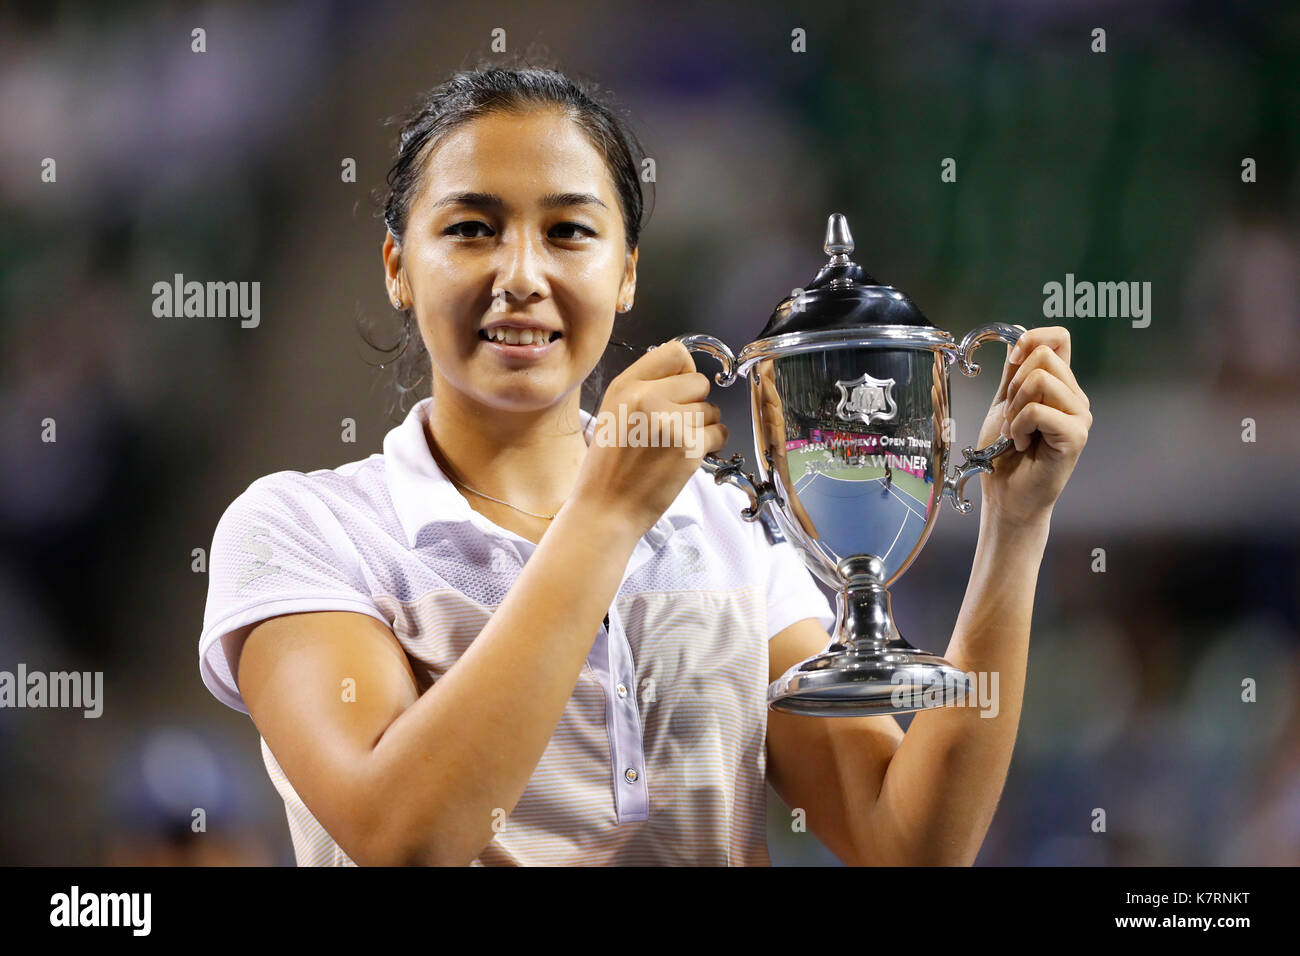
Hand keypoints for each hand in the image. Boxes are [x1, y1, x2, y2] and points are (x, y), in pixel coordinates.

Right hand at [568, 340, 726, 536]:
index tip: (680, 390)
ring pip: (712, 409)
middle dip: (695, 403)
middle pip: (699, 382)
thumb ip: (645, 388)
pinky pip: (720, 433)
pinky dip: (711, 445)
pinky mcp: (689, 448)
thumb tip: (685, 373)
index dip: (684, 372)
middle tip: (675, 426)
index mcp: (626, 386)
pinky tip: (687, 457)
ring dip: (703, 427)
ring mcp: (670, 422)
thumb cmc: (609, 467)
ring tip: (675, 445)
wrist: (605, 509)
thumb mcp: (614, 412)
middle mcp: (648, 398)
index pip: (675, 354)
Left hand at [974, 326, 1091, 524]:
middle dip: (1014, 384)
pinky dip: (1018, 426)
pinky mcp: (1076, 435)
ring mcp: (1079, 415)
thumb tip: (1018, 339)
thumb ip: (1013, 373)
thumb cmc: (1004, 455)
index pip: (1059, 338)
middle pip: (1044, 356)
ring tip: (1013, 432)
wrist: (1007, 494)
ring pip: (1040, 381)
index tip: (1012, 359)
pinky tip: (1019, 443)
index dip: (1032, 338)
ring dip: (1015, 408)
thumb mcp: (1003, 404)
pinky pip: (1039, 410)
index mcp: (1059, 385)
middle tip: (1010, 415)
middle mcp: (1074, 396)